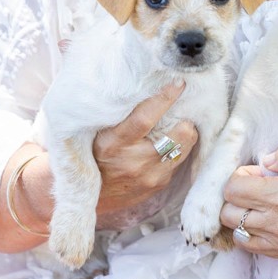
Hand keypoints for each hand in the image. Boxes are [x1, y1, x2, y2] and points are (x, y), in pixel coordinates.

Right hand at [95, 83, 198, 214]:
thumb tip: (145, 87)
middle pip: (178, 135)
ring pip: (185, 147)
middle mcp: (136, 162)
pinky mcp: (160, 184)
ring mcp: (151, 176)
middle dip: (184, 119)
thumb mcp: (99, 133)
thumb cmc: (94, 155)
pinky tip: (168, 144)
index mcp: (115, 144)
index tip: (178, 83)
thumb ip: (120, 114)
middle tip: (181, 110)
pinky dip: (177, 149)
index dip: (164, 98)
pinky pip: (179, 160)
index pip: (144, 118)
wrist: (92, 196)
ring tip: (177, 125)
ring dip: (184, 134)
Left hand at [218, 138, 277, 258]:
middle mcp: (276, 222)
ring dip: (240, 216)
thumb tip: (266, 161)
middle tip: (256, 187)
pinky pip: (251, 247)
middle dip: (235, 196)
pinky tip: (265, 220)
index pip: (232, 189)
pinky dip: (250, 234)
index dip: (239, 176)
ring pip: (236, 232)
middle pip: (228, 212)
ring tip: (258, 204)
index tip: (256, 172)